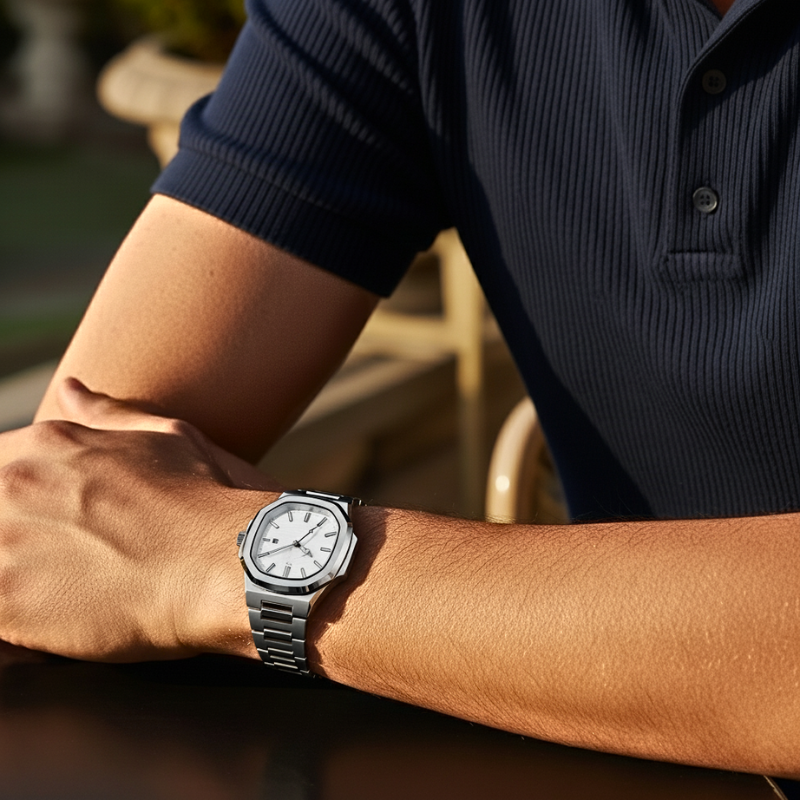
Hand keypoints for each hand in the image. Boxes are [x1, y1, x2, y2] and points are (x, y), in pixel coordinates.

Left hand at [0, 379, 271, 661]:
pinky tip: (54, 621)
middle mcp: (13, 487)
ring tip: (63, 588)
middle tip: (67, 558)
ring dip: (15, 574)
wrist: (224, 563)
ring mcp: (5, 546)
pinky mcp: (9, 606)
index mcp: (45, 446)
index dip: (19, 501)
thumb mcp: (164, 436)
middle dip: (17, 536)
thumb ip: (106, 414)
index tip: (48, 523)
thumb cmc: (204, 498)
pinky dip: (17, 622)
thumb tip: (70, 388)